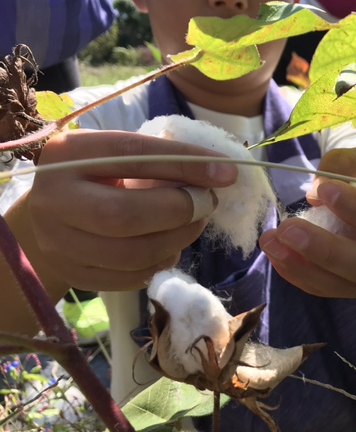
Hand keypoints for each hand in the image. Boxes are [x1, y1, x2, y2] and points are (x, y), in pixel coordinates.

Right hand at [25, 129, 237, 290]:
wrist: (53, 214)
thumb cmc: (101, 176)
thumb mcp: (120, 155)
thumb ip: (160, 159)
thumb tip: (220, 171)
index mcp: (68, 154)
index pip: (133, 154)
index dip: (185, 163)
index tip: (226, 173)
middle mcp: (52, 199)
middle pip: (124, 214)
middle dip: (180, 211)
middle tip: (207, 204)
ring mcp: (58, 242)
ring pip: (132, 254)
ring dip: (178, 239)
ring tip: (194, 224)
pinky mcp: (73, 274)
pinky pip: (130, 277)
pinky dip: (162, 262)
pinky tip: (170, 246)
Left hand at [259, 148, 355, 297]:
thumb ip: (347, 165)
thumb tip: (315, 191)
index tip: (324, 190)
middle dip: (323, 249)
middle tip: (287, 227)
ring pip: (339, 284)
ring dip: (300, 265)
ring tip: (270, 241)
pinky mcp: (351, 289)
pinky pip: (323, 289)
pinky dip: (296, 274)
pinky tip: (276, 253)